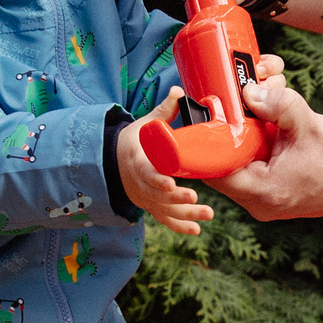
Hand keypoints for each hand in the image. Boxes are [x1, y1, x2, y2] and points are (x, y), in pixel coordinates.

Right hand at [116, 91, 218, 234]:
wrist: (115, 162)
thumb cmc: (134, 141)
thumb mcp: (145, 125)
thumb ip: (164, 111)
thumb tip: (179, 92)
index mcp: (138, 161)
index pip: (146, 173)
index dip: (157, 180)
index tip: (171, 183)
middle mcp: (140, 183)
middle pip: (157, 196)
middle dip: (175, 199)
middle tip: (194, 198)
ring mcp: (146, 198)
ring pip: (164, 210)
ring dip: (185, 215)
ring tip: (207, 215)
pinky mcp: (152, 206)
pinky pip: (165, 219)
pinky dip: (179, 226)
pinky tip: (197, 230)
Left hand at [210, 78, 322, 220]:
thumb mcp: (309, 126)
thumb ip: (278, 104)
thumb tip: (249, 91)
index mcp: (263, 192)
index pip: (213, 169)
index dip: (207, 138)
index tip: (211, 109)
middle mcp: (258, 201)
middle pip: (224, 161)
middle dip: (232, 125)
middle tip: (242, 95)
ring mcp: (265, 198)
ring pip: (239, 160)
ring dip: (247, 129)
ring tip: (264, 100)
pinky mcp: (272, 189)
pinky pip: (254, 163)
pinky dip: (259, 140)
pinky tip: (272, 118)